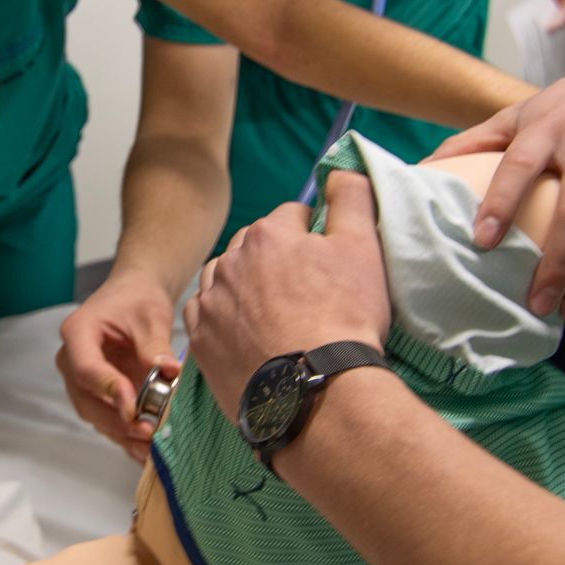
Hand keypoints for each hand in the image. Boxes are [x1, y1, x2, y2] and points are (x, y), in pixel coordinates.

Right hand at [57, 267, 178, 460]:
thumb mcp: (150, 316)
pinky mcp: (96, 394)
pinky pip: (106, 419)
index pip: (87, 369)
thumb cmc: (137, 300)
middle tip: (147, 431)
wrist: (133, 297)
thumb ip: (155, 345)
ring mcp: (81, 380)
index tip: (133, 408)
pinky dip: (125, 436)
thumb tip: (169, 372)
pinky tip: (145, 452)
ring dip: (122, 433)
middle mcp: (71, 360)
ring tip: (151, 447)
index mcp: (77, 333)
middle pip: (86, 399)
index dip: (109, 390)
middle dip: (116, 420)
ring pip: (95, 415)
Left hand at [184, 172, 389, 415]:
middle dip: (275, 260)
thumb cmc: (344, 320)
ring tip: (274, 314)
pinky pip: (205, 317)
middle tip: (303, 292)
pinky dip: (222, 320)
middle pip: (254, 247)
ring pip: (225, 280)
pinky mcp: (200, 343)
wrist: (316, 393)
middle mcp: (230, 262)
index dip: (313, 236)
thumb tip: (340, 171)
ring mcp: (210, 304)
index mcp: (268, 235)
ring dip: (244, 288)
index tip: (325, 263)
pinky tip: (246, 333)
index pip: (291, 217)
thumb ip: (351, 198)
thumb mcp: (363, 248)